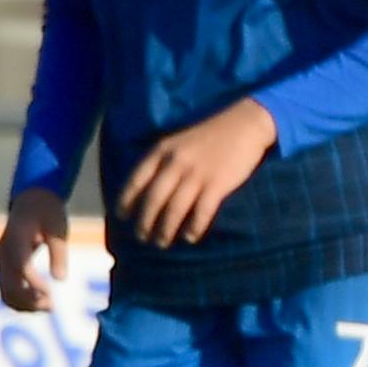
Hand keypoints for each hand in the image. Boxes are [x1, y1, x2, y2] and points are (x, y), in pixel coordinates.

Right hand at [0, 187, 68, 316]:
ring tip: (49, 307)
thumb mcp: (58, 227)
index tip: (51, 292)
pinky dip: (20, 301)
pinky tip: (40, 302)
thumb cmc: (48, 211)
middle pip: (9, 285)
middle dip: (30, 300)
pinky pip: (7, 289)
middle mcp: (4, 251)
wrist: (31, 200)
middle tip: (53, 306)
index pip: (21, 267)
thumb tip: (61, 279)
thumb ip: (59, 252)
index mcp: (15, 238)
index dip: (34, 283)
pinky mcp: (5, 266)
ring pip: (6, 291)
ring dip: (24, 305)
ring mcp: (2, 260)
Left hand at [114, 99, 281, 248]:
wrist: (245, 124)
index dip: (126, 201)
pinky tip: (190, 237)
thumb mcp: (178, 141)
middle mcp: (176, 163)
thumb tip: (146, 188)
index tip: (122, 217)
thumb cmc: (210, 134)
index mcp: (162, 150)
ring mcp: (197, 174)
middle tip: (142, 237)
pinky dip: (194, 227)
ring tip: (161, 242)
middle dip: (144, 222)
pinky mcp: (218, 184)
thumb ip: (161, 160)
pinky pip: (202, 212)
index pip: (136, 180)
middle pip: (153, 199)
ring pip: (175, 209)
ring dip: (166, 230)